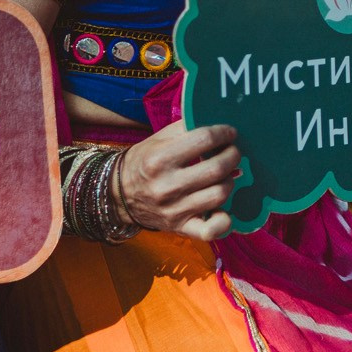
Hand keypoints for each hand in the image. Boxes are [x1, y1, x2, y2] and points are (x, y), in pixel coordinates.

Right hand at [117, 120, 241, 240]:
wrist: (119, 195)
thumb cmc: (144, 163)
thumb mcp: (158, 139)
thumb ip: (186, 128)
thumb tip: (217, 121)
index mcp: (160, 159)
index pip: (204, 140)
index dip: (224, 133)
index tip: (230, 133)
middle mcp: (167, 186)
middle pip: (217, 168)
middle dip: (233, 156)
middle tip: (232, 152)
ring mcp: (175, 210)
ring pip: (219, 194)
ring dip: (229, 181)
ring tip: (225, 175)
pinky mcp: (180, 228)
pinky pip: (211, 231)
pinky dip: (224, 221)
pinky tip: (224, 209)